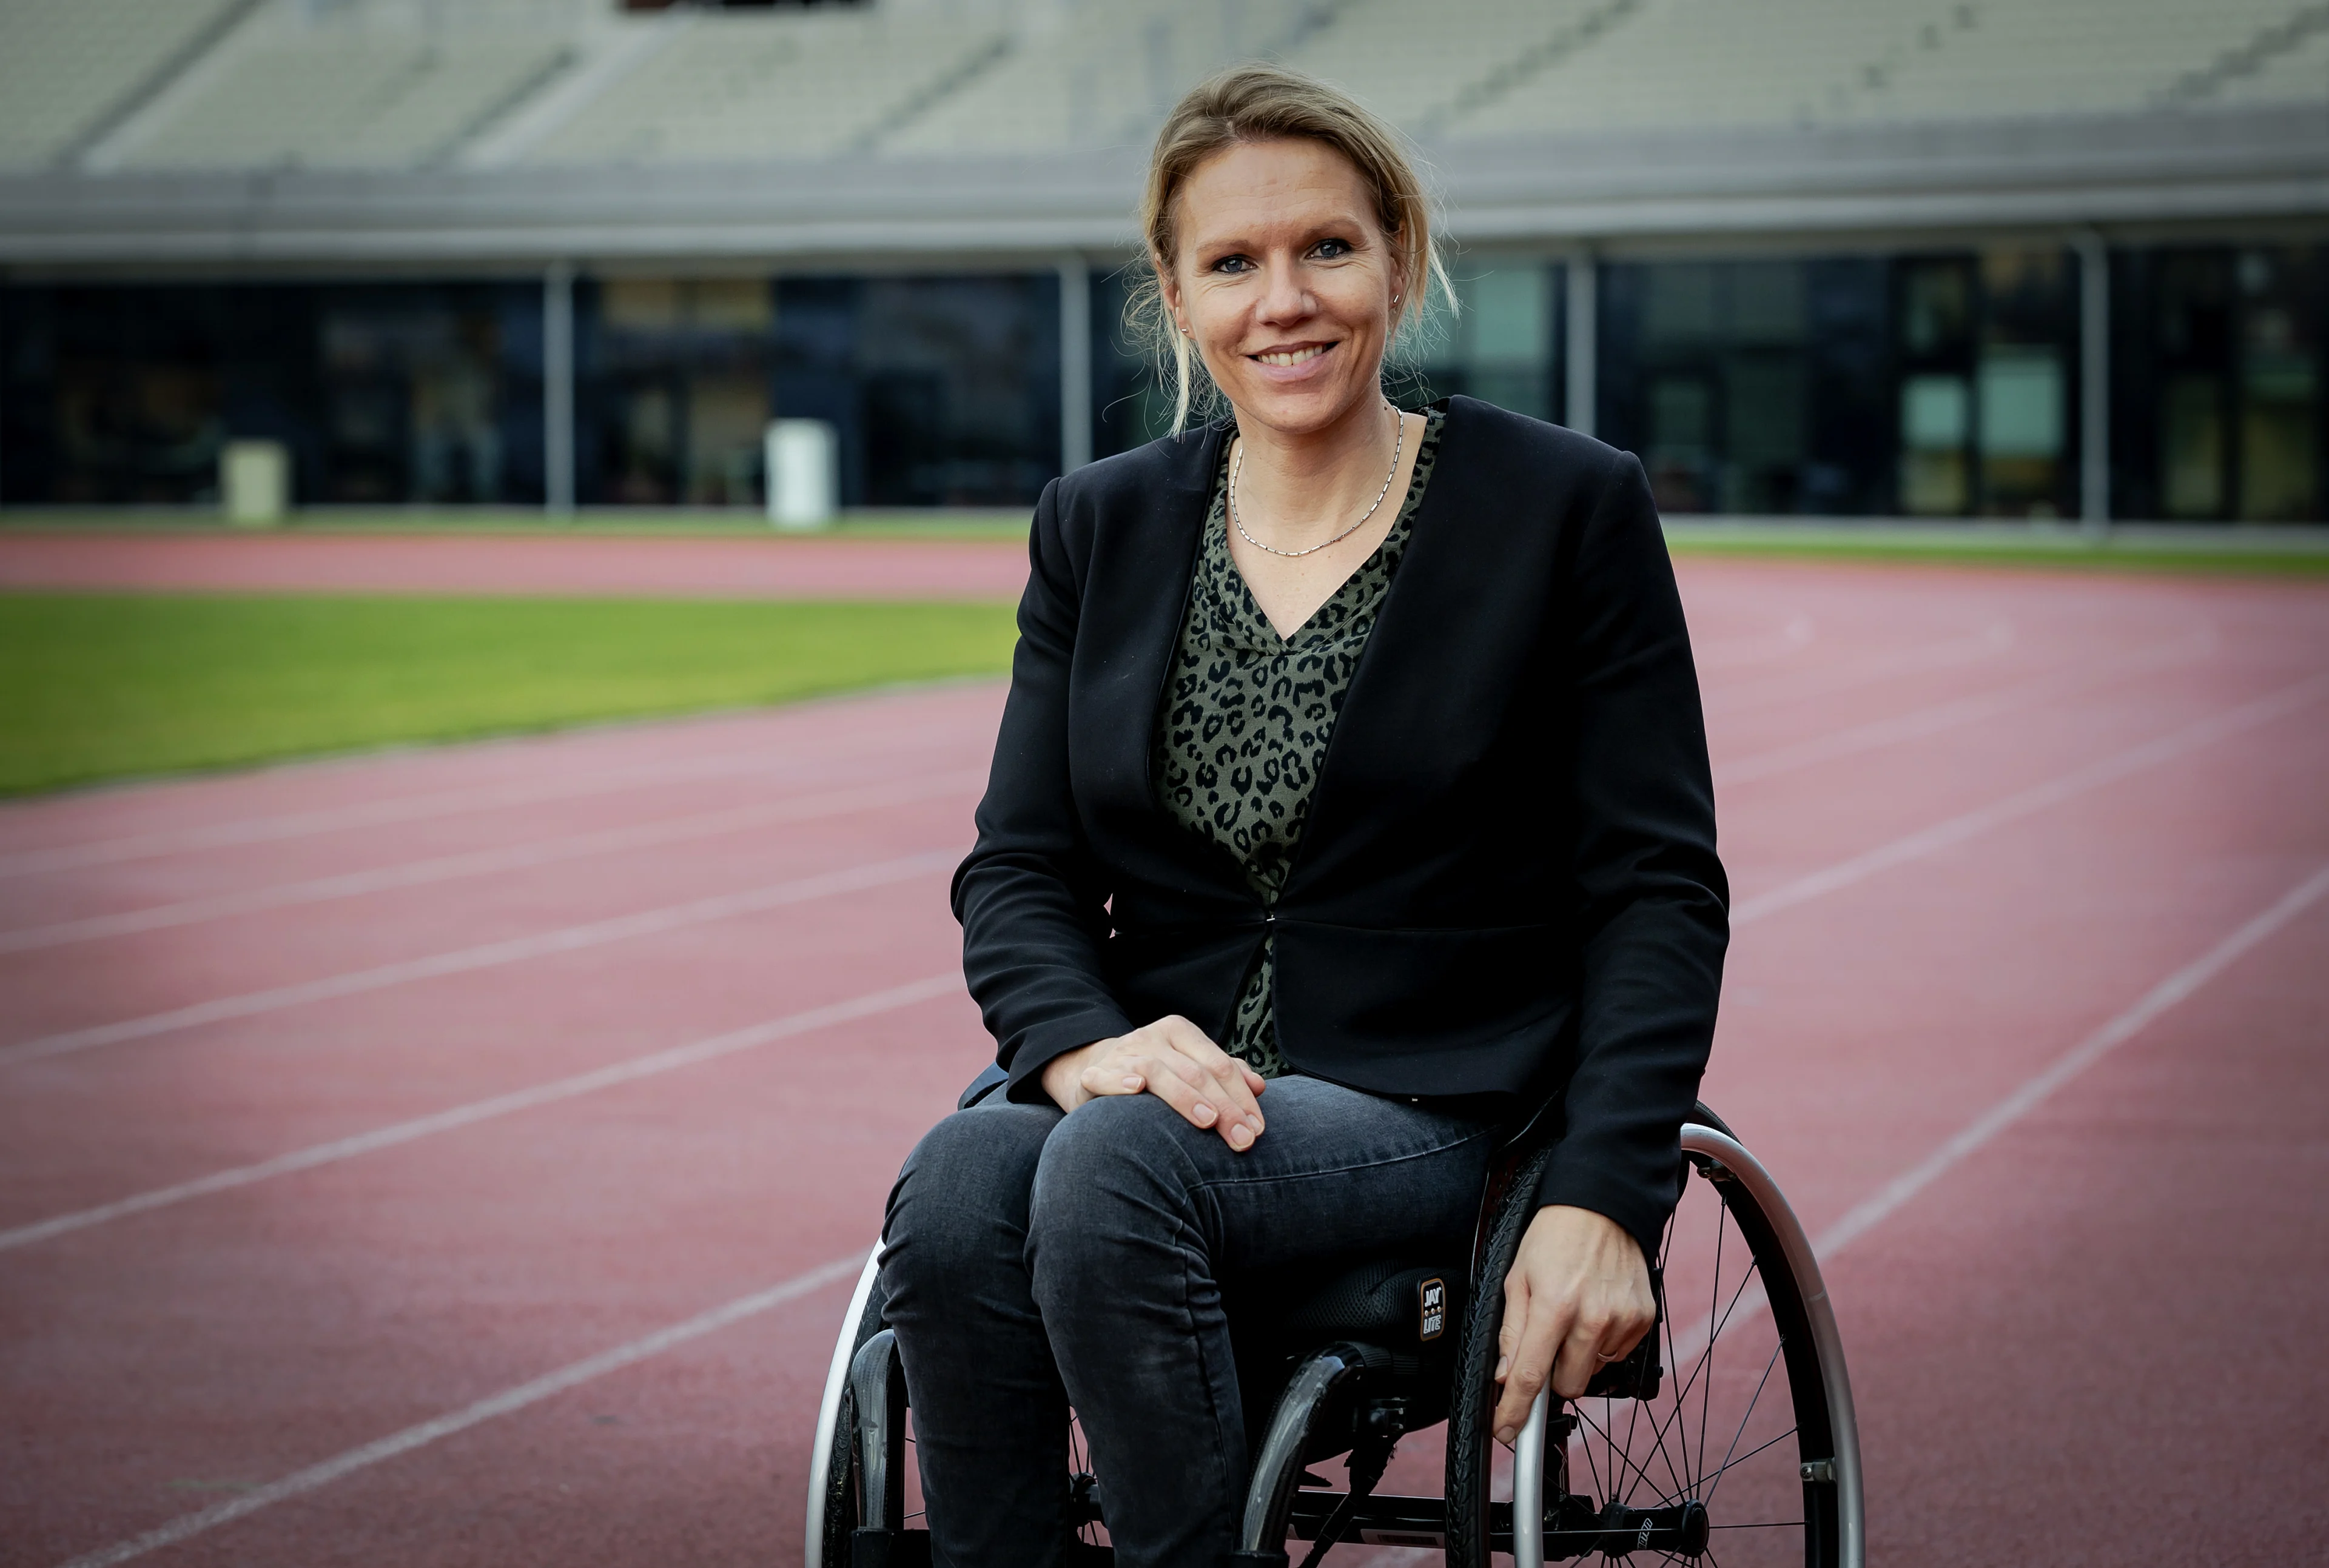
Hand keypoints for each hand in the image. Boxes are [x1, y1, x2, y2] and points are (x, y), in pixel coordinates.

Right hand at [1040, 1015, 1267, 1151]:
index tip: (1258, 1129)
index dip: (1241, 1097)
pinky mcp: (1095, 1073)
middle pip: (1195, 1072)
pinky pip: (1106, 1076)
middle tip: (1243, 1140)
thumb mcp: (1189, 1067)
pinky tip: (1136, 1090)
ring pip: (1157, 1071)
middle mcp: (1152, 1037)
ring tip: (1207, 1122)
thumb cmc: (1156, 1075)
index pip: (1219, 1064)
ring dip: (1184, 1098)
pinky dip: (1120, 1082)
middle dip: (1224, 1108)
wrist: (1094, 1068)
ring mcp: (1123, 1054)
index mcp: (1179, 1033)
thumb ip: (1224, 1074)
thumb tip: (1259, 1086)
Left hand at [1491, 1205, 1655, 1442]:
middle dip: (1552, 1373)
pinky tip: (1596, 1310)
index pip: (1531, 1377)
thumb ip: (1512, 1331)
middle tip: (1548, 1338)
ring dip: (1579, 1356)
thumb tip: (1507, 1376)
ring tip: (1574, 1314)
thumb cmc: (1554, 1237)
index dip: (1514, 1412)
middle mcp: (1593, 1319)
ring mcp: (1623, 1321)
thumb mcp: (1518, 1277)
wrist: (1603, 1206)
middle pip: (1568, 1385)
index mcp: (1554, 1306)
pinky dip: (1603, 1342)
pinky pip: (1617, 1354)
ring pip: (1593, 1372)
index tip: (1505, 1433)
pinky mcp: (1644, 1320)